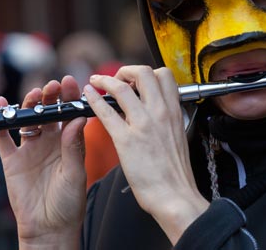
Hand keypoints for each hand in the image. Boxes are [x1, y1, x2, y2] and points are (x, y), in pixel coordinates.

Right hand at [0, 76, 86, 248]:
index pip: (69, 114)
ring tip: (33, 94)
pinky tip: (2, 104)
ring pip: (26, 120)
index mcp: (69, 143)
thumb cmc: (69, 202)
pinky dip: (0, 121)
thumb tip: (79, 119)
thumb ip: (74, 146)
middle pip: (48, 112)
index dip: (70, 98)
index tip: (71, 82)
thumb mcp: (75, 173)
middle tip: (52, 86)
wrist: (49, 227)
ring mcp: (30, 150)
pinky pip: (3, 138)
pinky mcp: (12, 160)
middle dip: (50, 97)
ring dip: (28, 105)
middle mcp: (50, 142)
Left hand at [84, 66, 208, 243]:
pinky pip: (106, 112)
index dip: (147, 73)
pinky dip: (94, 100)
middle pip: (144, 72)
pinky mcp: (126, 140)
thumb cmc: (175, 172)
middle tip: (118, 79)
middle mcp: (160, 113)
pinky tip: (88, 96)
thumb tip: (153, 112)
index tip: (136, 80)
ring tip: (98, 81)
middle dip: (127, 70)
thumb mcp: (177, 136)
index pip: (164, 75)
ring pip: (123, 87)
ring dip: (106, 80)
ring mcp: (143, 125)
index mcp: (173, 112)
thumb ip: (166, 120)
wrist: (175, 195)